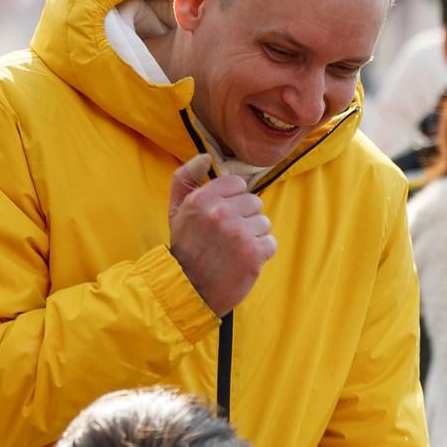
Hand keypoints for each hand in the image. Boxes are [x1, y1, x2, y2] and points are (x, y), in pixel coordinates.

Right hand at [168, 154, 274, 314]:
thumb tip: (205, 156)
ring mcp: (238, 233)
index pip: (238, 184)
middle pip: (255, 202)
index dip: (234, 201)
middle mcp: (219, 212)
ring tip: (233, 251)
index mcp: (201, 199)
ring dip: (253, 237)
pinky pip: (271, 243)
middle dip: (245, 219)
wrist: (187, 289)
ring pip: (264, 223)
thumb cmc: (186, 248)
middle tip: (226, 238)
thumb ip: (184, 179)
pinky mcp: (253, 253)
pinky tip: (242, 261)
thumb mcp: (176, 211)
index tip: (222, 218)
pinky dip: (261, 254)